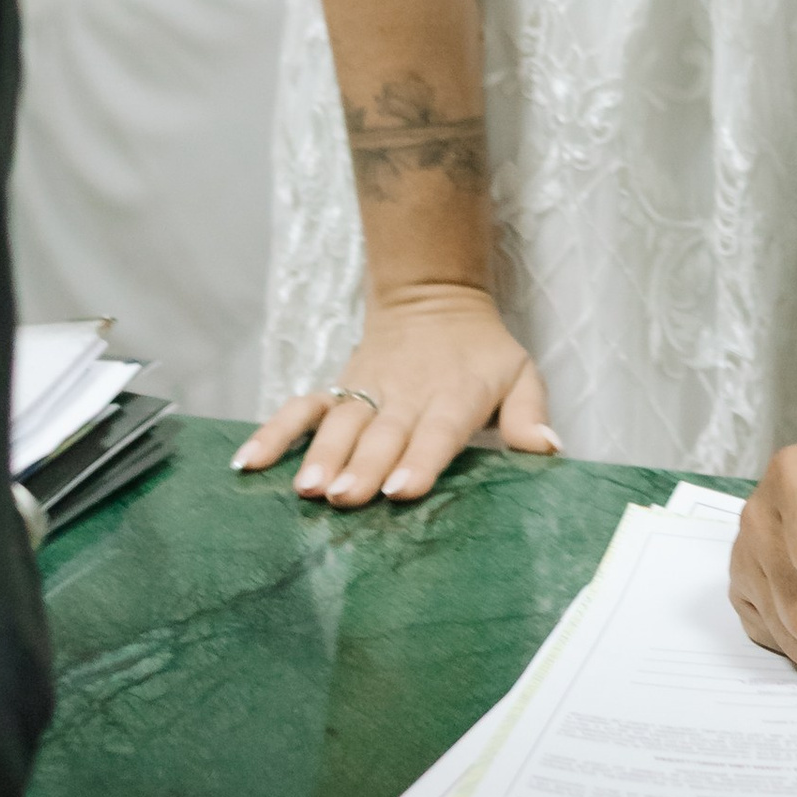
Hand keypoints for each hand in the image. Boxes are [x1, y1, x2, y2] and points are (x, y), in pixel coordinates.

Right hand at [232, 282, 556, 504]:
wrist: (435, 298)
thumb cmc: (483, 353)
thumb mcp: (521, 373)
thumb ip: (530, 414)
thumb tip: (548, 449)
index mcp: (455, 395)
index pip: (438, 430)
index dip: (420, 459)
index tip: (401, 489)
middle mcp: (407, 393)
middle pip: (383, 433)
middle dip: (364, 466)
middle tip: (345, 498)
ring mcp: (367, 390)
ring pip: (341, 423)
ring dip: (321, 455)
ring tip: (306, 489)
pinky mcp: (338, 388)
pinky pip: (301, 409)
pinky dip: (274, 433)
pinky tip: (248, 464)